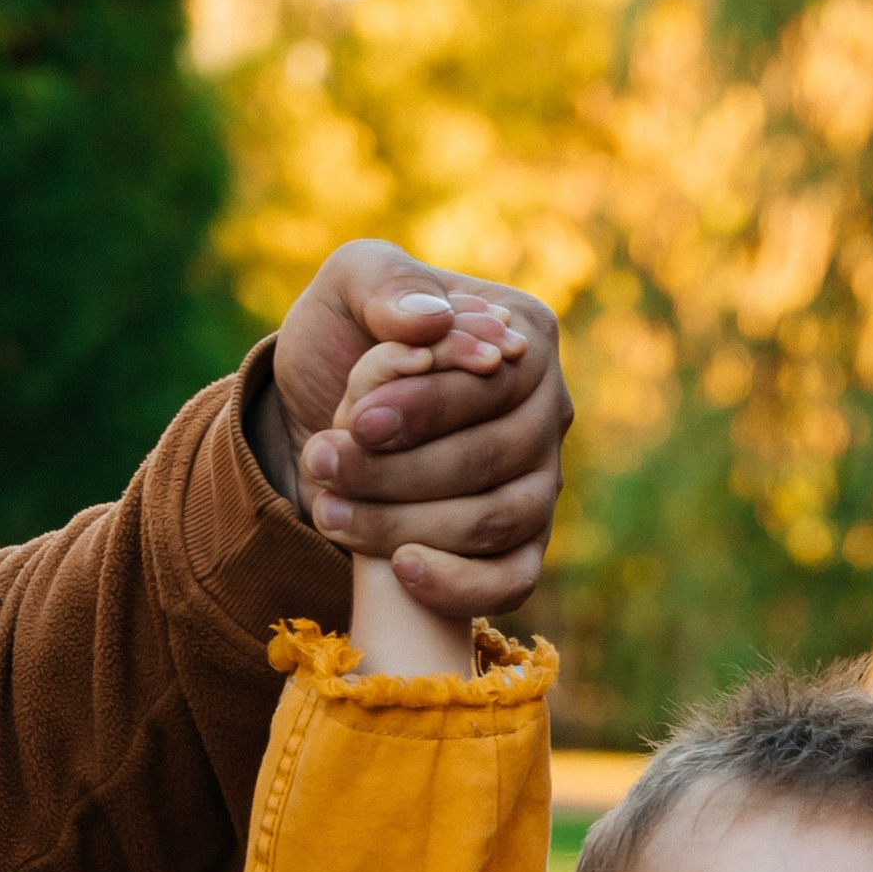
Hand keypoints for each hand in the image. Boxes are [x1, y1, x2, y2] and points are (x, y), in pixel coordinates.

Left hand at [251, 238, 571, 615]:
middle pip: (490, 457)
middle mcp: (550, 413)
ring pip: (493, 521)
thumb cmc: (346, 341)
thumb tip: (433, 320)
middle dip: (398, 471)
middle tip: (323, 465)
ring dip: (404, 523)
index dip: (425, 407)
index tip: (357, 421)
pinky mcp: (525, 547)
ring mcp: (542, 485)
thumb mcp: (349, 288)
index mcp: (526, 337)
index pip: (490, 382)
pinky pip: (512, 582)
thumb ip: (385, 285)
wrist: (326, 415)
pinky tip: (401, 570)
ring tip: (329, 511)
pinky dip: (458, 586)